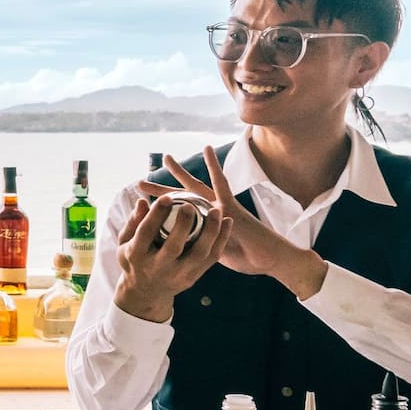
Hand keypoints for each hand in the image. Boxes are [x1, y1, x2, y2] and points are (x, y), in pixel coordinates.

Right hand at [111, 189, 234, 323]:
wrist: (145, 291)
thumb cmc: (134, 258)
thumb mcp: (125, 241)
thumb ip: (133, 221)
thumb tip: (142, 201)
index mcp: (136, 255)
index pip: (146, 232)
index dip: (156, 214)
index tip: (167, 197)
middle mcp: (157, 268)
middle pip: (173, 247)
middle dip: (183, 225)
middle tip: (190, 205)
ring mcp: (178, 275)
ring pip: (198, 253)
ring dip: (210, 231)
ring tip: (216, 210)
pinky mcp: (193, 277)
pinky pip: (210, 258)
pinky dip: (221, 240)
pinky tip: (227, 223)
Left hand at [138, 148, 326, 297]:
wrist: (271, 260)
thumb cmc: (248, 258)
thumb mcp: (216, 253)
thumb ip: (202, 245)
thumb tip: (188, 248)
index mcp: (204, 225)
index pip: (178, 215)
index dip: (160, 211)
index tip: (141, 207)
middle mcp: (210, 213)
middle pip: (180, 199)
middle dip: (160, 191)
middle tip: (139, 182)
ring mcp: (220, 208)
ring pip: (195, 187)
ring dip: (180, 173)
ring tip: (166, 158)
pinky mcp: (232, 206)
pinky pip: (220, 183)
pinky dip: (214, 166)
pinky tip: (207, 149)